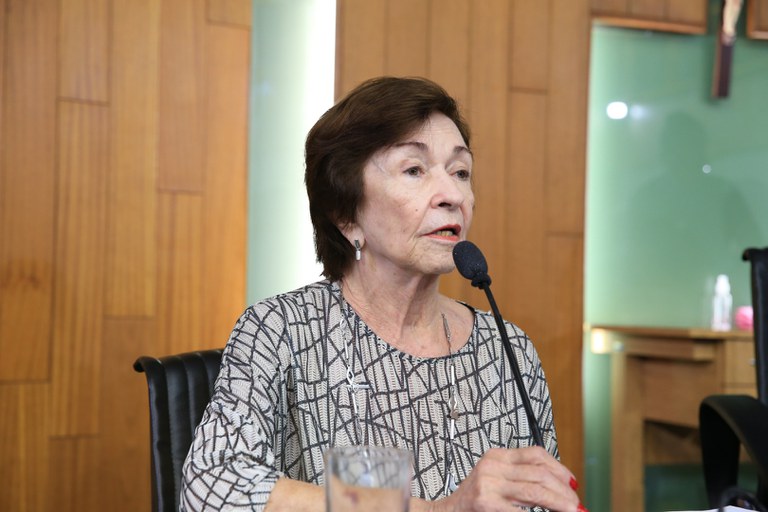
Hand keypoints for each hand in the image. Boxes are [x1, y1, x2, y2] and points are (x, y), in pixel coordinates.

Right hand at [431, 446, 583, 511]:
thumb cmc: (473, 501)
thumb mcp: (495, 479)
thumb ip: (520, 477)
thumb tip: (556, 485)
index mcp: (496, 456)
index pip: (536, 454)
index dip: (559, 469)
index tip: (572, 484)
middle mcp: (492, 466)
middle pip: (540, 472)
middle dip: (563, 490)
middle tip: (576, 504)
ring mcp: (488, 484)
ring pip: (536, 490)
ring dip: (559, 502)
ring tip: (572, 510)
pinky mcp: (486, 503)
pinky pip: (522, 509)